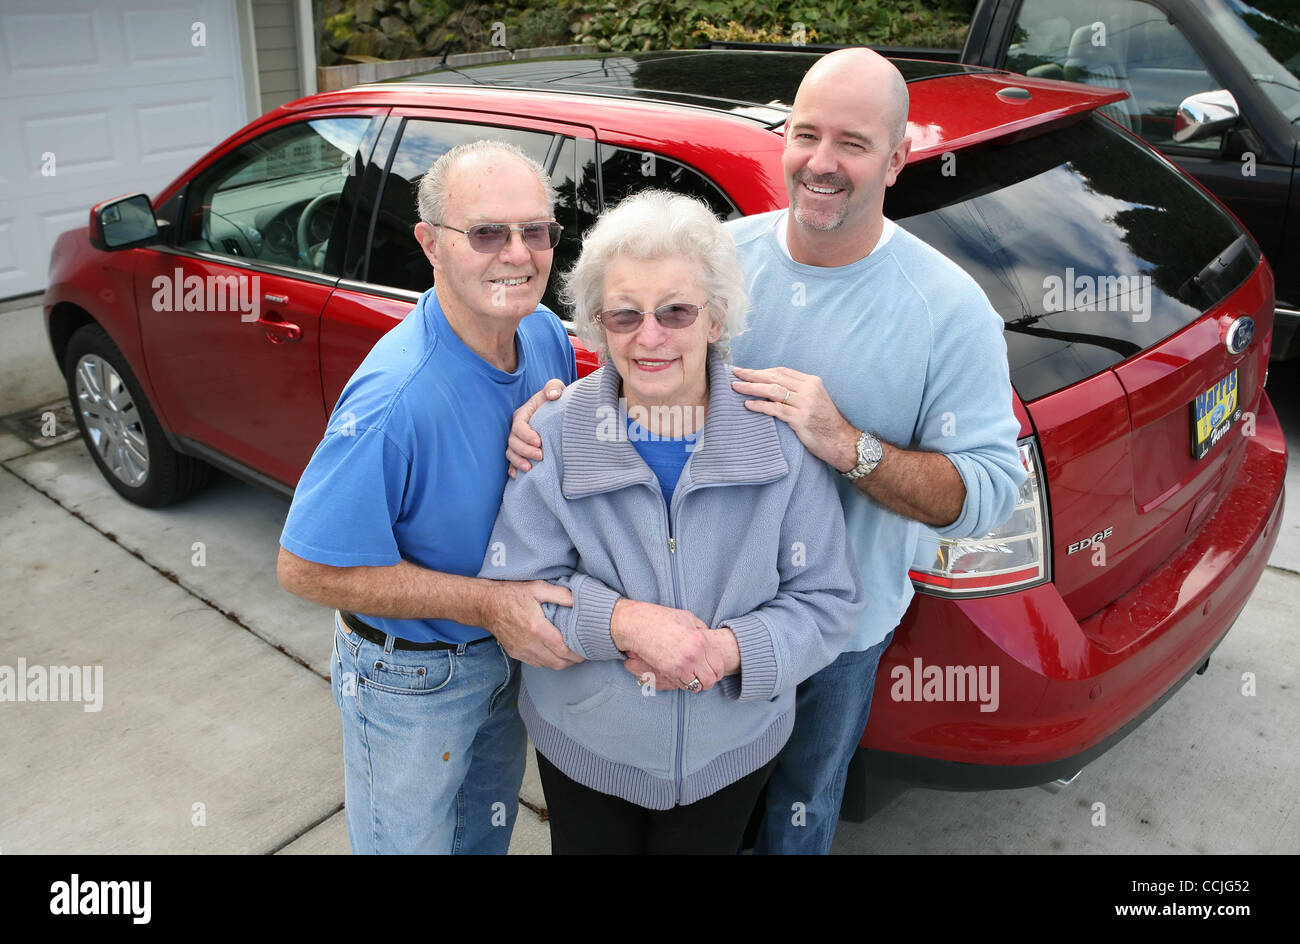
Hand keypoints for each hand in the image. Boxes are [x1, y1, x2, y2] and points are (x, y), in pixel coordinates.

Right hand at [483, 580, 582, 669]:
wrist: (485, 604)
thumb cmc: (511, 594)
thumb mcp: (537, 588)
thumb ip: (560, 594)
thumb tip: (579, 600)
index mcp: (537, 628)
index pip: (563, 649)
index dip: (578, 653)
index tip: (587, 649)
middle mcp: (529, 643)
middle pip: (558, 662)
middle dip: (572, 660)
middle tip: (582, 652)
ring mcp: (521, 650)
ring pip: (548, 665)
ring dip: (561, 662)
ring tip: (570, 652)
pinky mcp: (515, 653)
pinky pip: (537, 663)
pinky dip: (548, 661)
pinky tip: (553, 652)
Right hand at [506, 378, 565, 478]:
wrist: (558, 412)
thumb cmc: (556, 399)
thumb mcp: (556, 388)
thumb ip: (554, 387)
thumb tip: (553, 395)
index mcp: (523, 414)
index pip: (518, 425)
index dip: (526, 435)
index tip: (540, 442)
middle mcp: (517, 428)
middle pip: (513, 441)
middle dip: (525, 450)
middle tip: (541, 456)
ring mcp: (517, 441)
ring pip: (510, 453)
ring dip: (518, 462)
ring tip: (531, 469)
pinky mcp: (520, 451)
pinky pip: (511, 462)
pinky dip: (513, 469)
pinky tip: (519, 477)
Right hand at [622, 627, 739, 690]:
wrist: (639, 625)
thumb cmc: (662, 619)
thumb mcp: (687, 617)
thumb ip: (700, 628)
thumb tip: (707, 634)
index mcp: (701, 641)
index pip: (718, 666)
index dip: (718, 672)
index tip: (714, 672)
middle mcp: (694, 655)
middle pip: (710, 680)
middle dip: (708, 681)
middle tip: (704, 678)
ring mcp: (681, 665)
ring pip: (696, 686)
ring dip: (696, 684)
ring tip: (692, 678)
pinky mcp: (669, 671)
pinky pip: (682, 685)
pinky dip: (683, 683)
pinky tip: (680, 676)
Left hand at [731, 365, 858, 472]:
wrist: (841, 441)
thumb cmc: (825, 423)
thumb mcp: (815, 400)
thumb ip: (798, 391)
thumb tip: (772, 386)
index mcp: (812, 382)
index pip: (782, 371)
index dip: (763, 371)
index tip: (748, 372)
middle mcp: (809, 389)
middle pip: (774, 377)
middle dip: (753, 374)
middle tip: (735, 372)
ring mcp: (805, 403)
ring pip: (772, 390)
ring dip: (752, 387)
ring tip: (736, 386)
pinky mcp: (801, 419)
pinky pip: (775, 409)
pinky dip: (760, 406)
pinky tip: (748, 404)